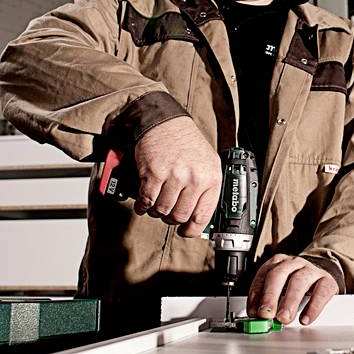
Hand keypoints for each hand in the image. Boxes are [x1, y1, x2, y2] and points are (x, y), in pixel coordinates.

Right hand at [132, 115, 221, 237]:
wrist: (165, 121)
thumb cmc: (185, 142)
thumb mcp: (207, 163)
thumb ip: (206, 188)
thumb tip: (199, 216)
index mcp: (211, 177)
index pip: (203, 215)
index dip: (192, 229)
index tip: (186, 231)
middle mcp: (194, 177)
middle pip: (180, 215)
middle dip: (171, 218)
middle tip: (168, 214)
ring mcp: (174, 176)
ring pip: (162, 210)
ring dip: (156, 212)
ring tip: (156, 205)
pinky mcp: (154, 174)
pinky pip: (147, 201)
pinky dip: (143, 206)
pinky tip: (143, 203)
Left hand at [247, 254, 339, 325]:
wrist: (321, 275)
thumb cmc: (296, 284)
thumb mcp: (280, 288)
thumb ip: (269, 301)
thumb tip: (259, 319)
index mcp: (278, 262)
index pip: (263, 275)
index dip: (256, 293)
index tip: (253, 312)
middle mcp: (294, 263)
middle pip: (279, 275)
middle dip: (270, 296)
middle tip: (266, 314)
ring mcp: (311, 270)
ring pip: (299, 281)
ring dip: (289, 302)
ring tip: (283, 318)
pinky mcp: (328, 281)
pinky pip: (321, 292)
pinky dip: (313, 307)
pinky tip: (305, 319)